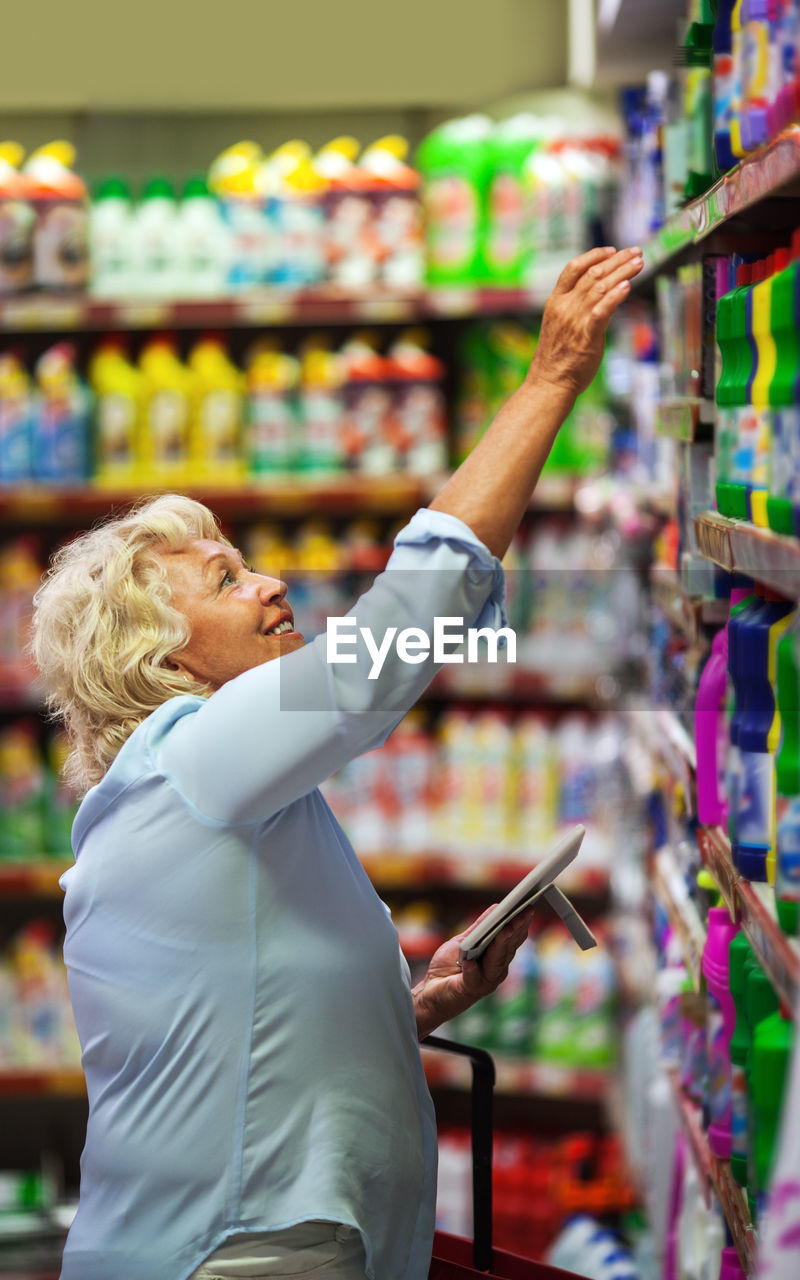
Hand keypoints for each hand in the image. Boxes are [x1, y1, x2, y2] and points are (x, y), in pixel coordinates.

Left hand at [412, 901, 536, 1039]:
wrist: (432, 992)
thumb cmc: (449, 966)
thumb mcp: (463, 941)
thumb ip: (479, 928)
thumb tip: (496, 907)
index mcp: (498, 957)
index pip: (513, 939)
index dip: (521, 923)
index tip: (528, 906)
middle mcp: (497, 970)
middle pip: (508, 948)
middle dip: (516, 929)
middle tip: (522, 912)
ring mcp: (485, 982)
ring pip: (496, 962)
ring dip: (501, 945)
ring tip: (504, 929)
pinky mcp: (469, 990)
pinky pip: (472, 978)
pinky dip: (472, 969)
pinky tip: (469, 961)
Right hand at [527, 245, 643, 399]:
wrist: (549, 383)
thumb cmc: (557, 357)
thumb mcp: (560, 325)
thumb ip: (575, 308)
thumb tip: (599, 294)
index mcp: (555, 301)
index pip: (574, 268)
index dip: (594, 255)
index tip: (612, 250)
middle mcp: (564, 306)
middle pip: (593, 274)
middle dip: (617, 260)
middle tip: (636, 252)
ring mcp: (575, 320)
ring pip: (601, 287)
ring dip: (623, 273)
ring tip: (639, 263)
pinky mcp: (587, 335)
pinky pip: (602, 310)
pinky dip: (616, 296)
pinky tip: (628, 286)